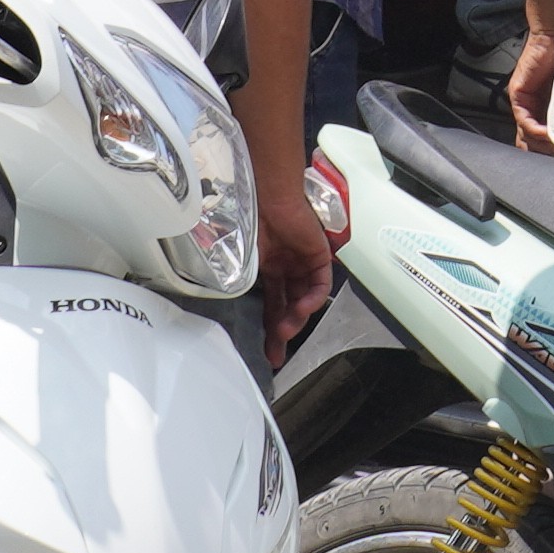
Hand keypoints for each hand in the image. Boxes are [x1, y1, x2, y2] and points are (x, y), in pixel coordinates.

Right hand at [258, 176, 340, 355]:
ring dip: (296, 318)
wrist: (269, 198)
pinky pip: (320, 284)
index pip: (272, 305)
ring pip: (305, 298)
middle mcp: (288, 267)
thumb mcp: (242, 260)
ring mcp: (303, 262)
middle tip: (276, 353)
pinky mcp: (319, 256)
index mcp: (269, 267)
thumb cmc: (251, 221)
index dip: (270, 329)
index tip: (267, 352)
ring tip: (286, 330)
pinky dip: (313, 298)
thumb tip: (232, 307)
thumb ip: (243, 283)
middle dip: (283, 332)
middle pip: (289, 307)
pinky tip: (303, 308)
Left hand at [504, 24, 553, 153]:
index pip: (537, 139)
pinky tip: (548, 134)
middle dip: (543, 153)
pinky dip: (535, 130)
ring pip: (525, 134)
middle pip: (528, 141)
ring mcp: (522, 101)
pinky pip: (523, 119)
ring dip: (542, 143)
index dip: (547, 151)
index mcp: (541, 108)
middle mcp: (529, 107)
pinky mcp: (518, 93)